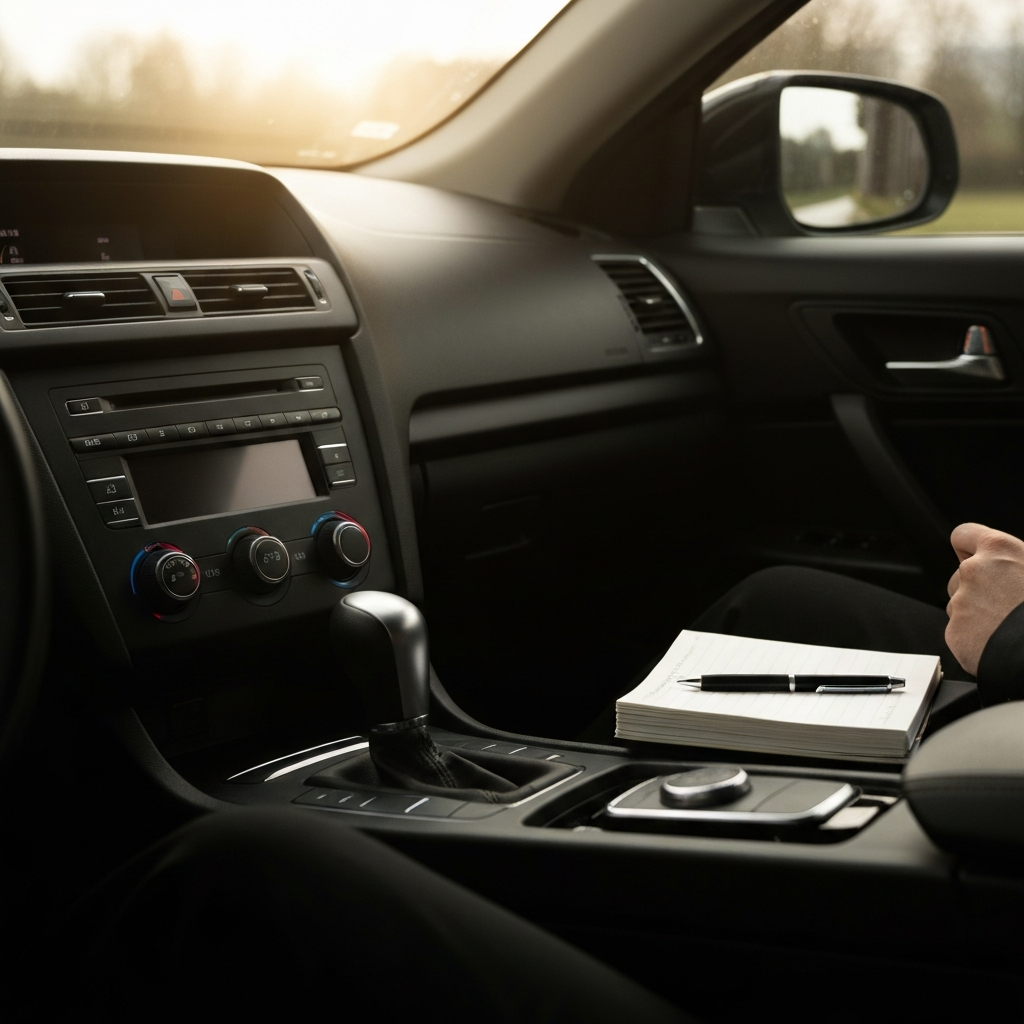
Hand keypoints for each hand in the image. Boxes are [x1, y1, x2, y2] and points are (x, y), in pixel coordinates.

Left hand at [946, 523, 1023, 674]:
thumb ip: (1016, 563)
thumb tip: (1012, 566)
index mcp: (999, 550)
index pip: (964, 534)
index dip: (970, 547)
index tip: (974, 555)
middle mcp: (973, 571)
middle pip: (959, 574)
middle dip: (975, 587)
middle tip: (1003, 603)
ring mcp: (960, 601)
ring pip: (958, 604)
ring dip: (974, 613)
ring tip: (1004, 626)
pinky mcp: (954, 631)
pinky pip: (959, 631)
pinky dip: (973, 637)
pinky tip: (997, 642)